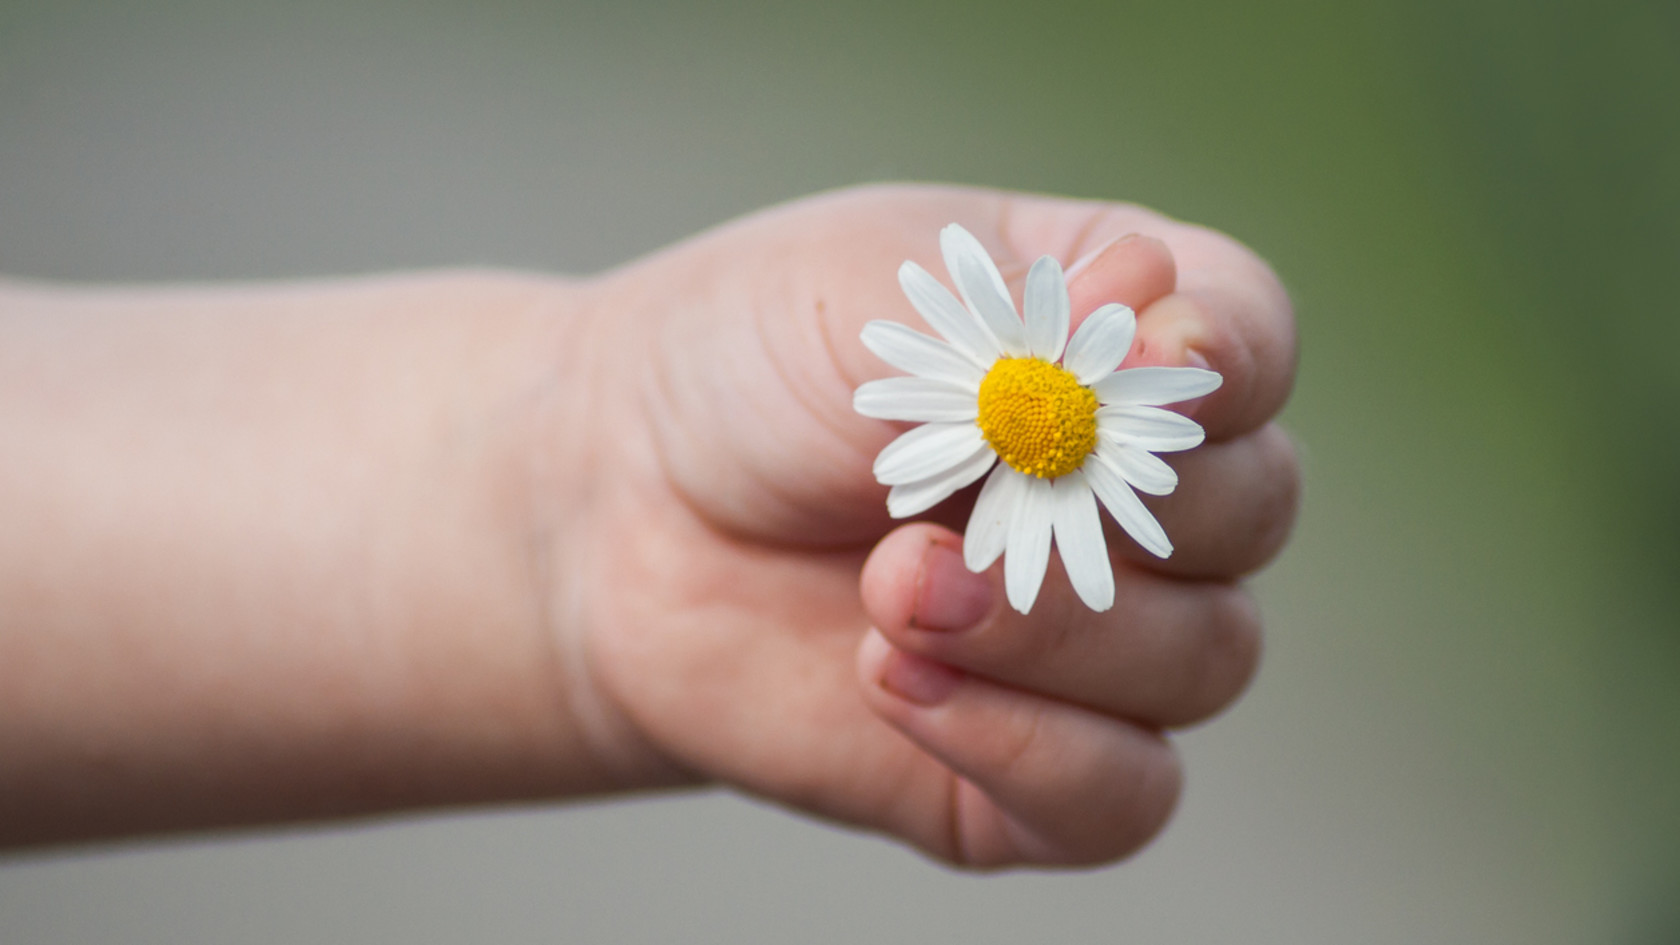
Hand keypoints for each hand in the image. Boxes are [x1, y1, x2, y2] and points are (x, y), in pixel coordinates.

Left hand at [552, 184, 1298, 867]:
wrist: (615, 513)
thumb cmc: (742, 373)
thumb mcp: (855, 298)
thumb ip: (1010, 319)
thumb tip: (1165, 314)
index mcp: (1112, 338)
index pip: (1245, 338)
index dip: (1227, 356)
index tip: (1155, 364)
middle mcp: (1132, 488)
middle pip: (1254, 509)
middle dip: (1122, 507)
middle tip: (964, 498)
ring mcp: (1096, 634)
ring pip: (1207, 659)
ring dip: (1053, 628)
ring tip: (891, 588)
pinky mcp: (1031, 763)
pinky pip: (1124, 795)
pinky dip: (1036, 750)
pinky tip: (897, 686)